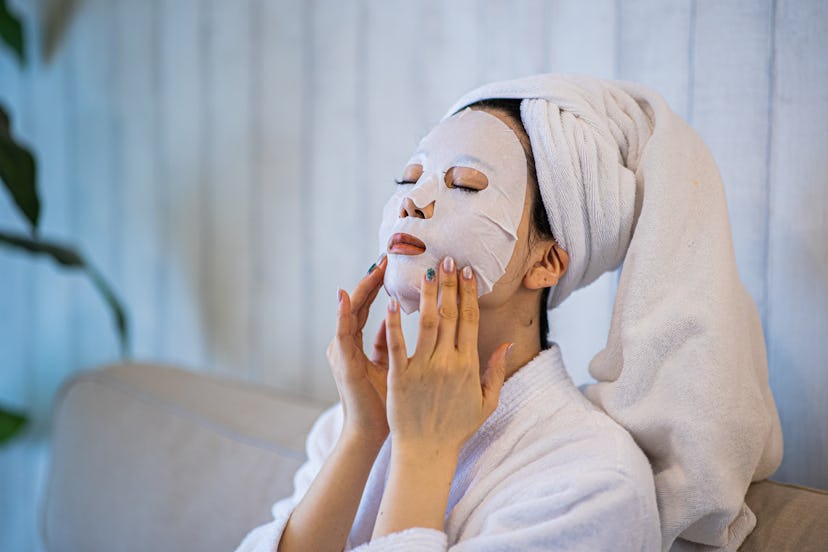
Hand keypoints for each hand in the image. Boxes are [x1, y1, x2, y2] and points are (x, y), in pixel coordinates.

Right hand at [327, 254, 390, 445]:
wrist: (370, 434)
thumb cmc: (383, 403)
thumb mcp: (388, 367)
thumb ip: (384, 344)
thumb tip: (392, 321)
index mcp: (355, 344)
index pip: (367, 306)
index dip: (378, 284)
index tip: (392, 263)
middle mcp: (344, 344)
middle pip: (358, 303)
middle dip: (372, 279)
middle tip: (387, 254)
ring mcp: (341, 351)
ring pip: (350, 311)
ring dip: (362, 288)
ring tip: (375, 266)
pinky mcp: (342, 362)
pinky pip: (341, 333)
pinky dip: (342, 313)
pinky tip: (346, 295)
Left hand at [383, 256, 511, 456]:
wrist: (427, 452)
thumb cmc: (455, 428)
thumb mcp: (486, 402)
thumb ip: (496, 371)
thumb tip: (507, 345)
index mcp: (468, 365)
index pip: (470, 320)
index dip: (469, 294)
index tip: (466, 272)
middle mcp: (447, 362)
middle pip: (450, 315)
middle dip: (449, 284)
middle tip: (447, 259)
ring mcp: (423, 369)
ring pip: (426, 323)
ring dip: (426, 295)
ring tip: (425, 271)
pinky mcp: (400, 378)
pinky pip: (397, 346)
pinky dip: (394, 324)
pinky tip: (391, 303)